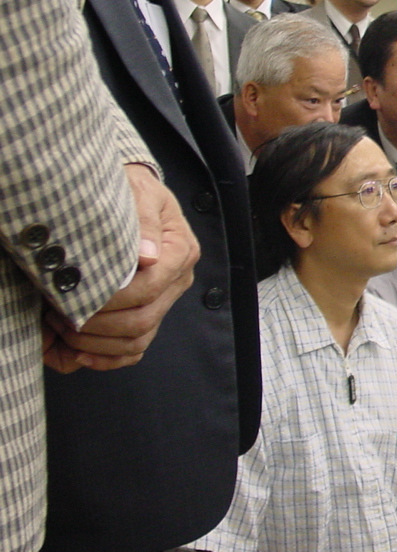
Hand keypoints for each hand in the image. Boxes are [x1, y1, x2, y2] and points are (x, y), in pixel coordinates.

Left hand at [43, 165, 198, 370]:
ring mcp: (166, 299)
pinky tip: (81, 354)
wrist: (133, 195)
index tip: (78, 295)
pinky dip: (109, 358)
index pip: (150, 287)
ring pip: (139, 339)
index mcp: (181, 251)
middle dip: (99, 324)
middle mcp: (178, 279)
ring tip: (63, 328)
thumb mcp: (140, 193)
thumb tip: (146, 256)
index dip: (114, 298)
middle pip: (144, 319)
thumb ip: (144, 220)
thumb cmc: (133, 192)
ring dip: (98, 343)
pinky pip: (136, 349)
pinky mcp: (151, 312)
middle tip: (60, 314)